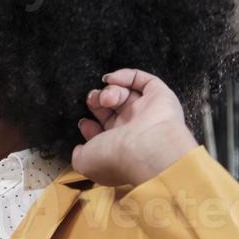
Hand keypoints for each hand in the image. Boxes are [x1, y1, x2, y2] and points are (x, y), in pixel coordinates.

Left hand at [71, 69, 198, 187]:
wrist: (146, 151)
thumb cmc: (116, 159)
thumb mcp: (84, 162)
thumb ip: (78, 155)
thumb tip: (79, 149)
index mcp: (119, 148)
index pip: (103, 131)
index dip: (90, 124)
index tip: (84, 122)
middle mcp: (134, 131)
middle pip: (112, 109)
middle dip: (98, 101)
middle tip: (92, 101)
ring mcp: (147, 113)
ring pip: (126, 94)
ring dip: (110, 91)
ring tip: (106, 97)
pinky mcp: (160, 97)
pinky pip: (145, 81)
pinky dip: (127, 76)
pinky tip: (112, 79)